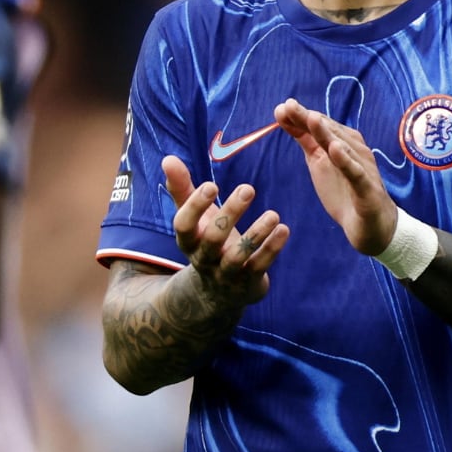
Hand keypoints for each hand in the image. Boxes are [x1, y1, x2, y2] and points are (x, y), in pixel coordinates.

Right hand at [162, 154, 288, 308]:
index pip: (183, 226)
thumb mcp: (194, 218)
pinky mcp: (248, 283)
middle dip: (230, 214)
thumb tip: (168, 158)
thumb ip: (182, 189)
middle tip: (248, 189)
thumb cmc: (205, 242)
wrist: (217, 293)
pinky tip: (284, 229)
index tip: (212, 185)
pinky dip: (272, 249)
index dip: (195, 207)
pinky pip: (259, 266)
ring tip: (273, 214)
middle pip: (212, 239)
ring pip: (237, 256)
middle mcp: (204, 260)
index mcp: (188, 242)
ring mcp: (226, 274)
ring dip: (256, 234)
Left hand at [274, 98, 396, 255]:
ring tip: (312, 119)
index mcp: (341, 143)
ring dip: (327, 133)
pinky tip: (335, 150)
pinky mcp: (367, 189)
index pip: (320, 125)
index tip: (281, 108)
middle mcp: (353, 150)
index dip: (300, 116)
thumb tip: (286, 116)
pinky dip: (346, 161)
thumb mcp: (319, 161)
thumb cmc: (345, 190)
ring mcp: (361, 168)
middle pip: (329, 132)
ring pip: (343, 148)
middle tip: (289, 106)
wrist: (372, 225)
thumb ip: (306, 139)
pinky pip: (356, 173)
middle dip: (309, 119)